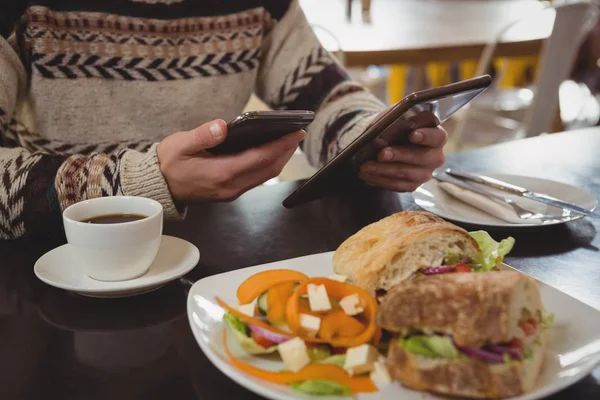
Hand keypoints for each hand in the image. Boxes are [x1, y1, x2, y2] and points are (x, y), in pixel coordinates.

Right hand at [157, 119, 304, 202]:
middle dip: (285, 151)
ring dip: (279, 159)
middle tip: (298, 133)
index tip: (295, 133)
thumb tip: (223, 125)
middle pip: (268, 169)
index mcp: (221, 173)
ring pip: (265, 175)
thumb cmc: (168, 165)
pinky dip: (268, 165)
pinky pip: (256, 178)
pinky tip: (270, 152)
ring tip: (289, 141)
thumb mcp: (179, 145)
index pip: (259, 158)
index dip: (280, 145)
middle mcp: (231, 186)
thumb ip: (202, 135)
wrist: (159, 189)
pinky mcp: (230, 191)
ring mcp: (232, 191)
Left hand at [358, 126, 447, 191]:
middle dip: (400, 155)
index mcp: (435, 136)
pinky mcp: (412, 185)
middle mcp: (435, 156)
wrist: (382, 142)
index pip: (438, 136)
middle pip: (423, 157)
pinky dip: (380, 179)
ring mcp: (425, 172)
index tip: (412, 135)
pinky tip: (367, 174)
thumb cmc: (392, 128)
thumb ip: (397, 120)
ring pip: (408, 173)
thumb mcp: (394, 118)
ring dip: (385, 170)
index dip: (427, 136)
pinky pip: (398, 185)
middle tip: (381, 154)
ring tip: (366, 166)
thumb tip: (388, 128)